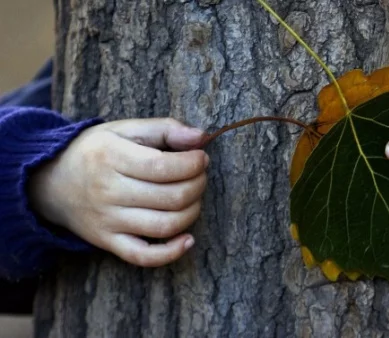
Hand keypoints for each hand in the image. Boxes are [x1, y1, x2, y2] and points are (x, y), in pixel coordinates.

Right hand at [28, 118, 209, 266]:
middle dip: (197, 185)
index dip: (193, 164)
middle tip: (200, 176)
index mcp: (112, 156)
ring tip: (193, 198)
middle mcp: (108, 190)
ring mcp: (108, 220)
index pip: (163, 166)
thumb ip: (164, 128)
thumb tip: (202, 136)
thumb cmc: (96, 152)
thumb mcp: (124, 129)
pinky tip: (188, 239)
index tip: (201, 158)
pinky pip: (143, 256)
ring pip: (164, 225)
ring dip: (192, 212)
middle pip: (171, 197)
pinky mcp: (108, 242)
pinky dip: (171, 253)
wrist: (51, 183)